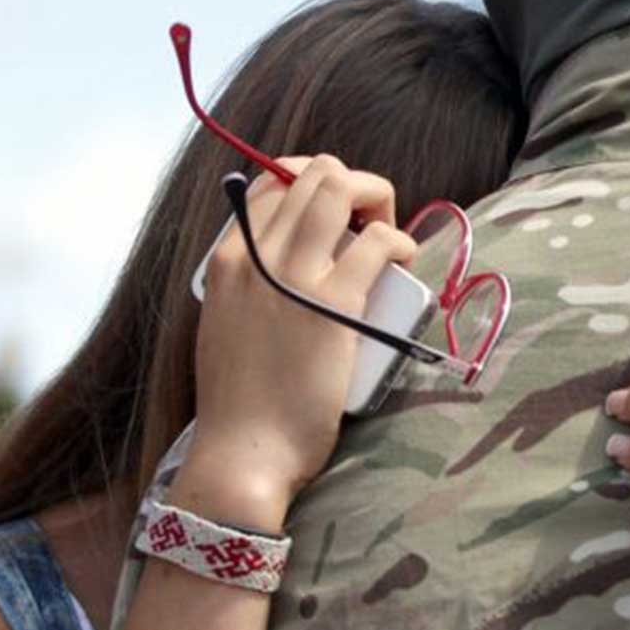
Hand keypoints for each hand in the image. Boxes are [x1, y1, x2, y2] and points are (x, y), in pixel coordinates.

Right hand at [179, 155, 416, 526]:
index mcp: (226, 260)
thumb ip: (250, 292)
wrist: (242, 455)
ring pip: (340, 188)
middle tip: (369, 224)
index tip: (337, 215)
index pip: (270, 184)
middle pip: (311, 174)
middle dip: (351, 185)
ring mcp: (293, 275)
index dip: (313, 185)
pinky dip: (399, 240)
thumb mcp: (226, 327)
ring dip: (376, 198)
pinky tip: (403, 258)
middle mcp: (255, 256)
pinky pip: (377, 241)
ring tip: (387, 239)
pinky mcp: (335, 304)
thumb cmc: (240, 405)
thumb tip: (288, 272)